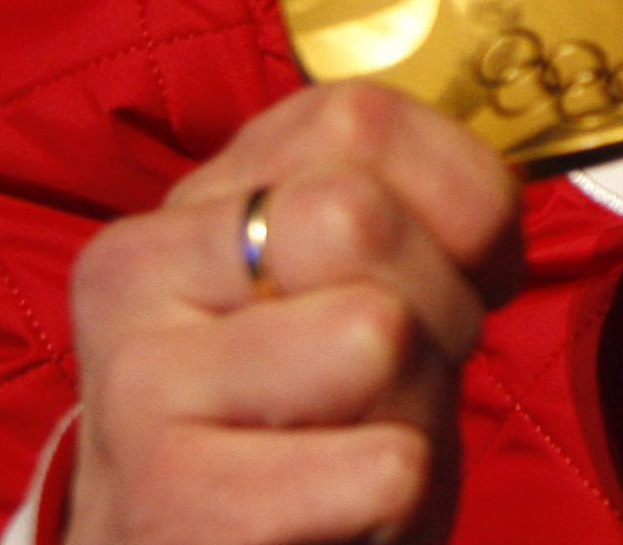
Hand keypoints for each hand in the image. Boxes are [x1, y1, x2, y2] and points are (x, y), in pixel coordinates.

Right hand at [65, 83, 522, 544]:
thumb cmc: (310, 425)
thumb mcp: (345, 288)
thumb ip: (399, 207)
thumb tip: (486, 206)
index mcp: (189, 204)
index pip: (359, 117)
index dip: (462, 198)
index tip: (461, 269)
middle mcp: (136, 275)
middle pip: (358, 217)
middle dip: (438, 304)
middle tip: (402, 377)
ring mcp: (137, 392)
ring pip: (375, 335)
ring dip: (417, 408)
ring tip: (358, 445)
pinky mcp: (173, 507)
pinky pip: (384, 466)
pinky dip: (401, 500)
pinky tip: (338, 516)